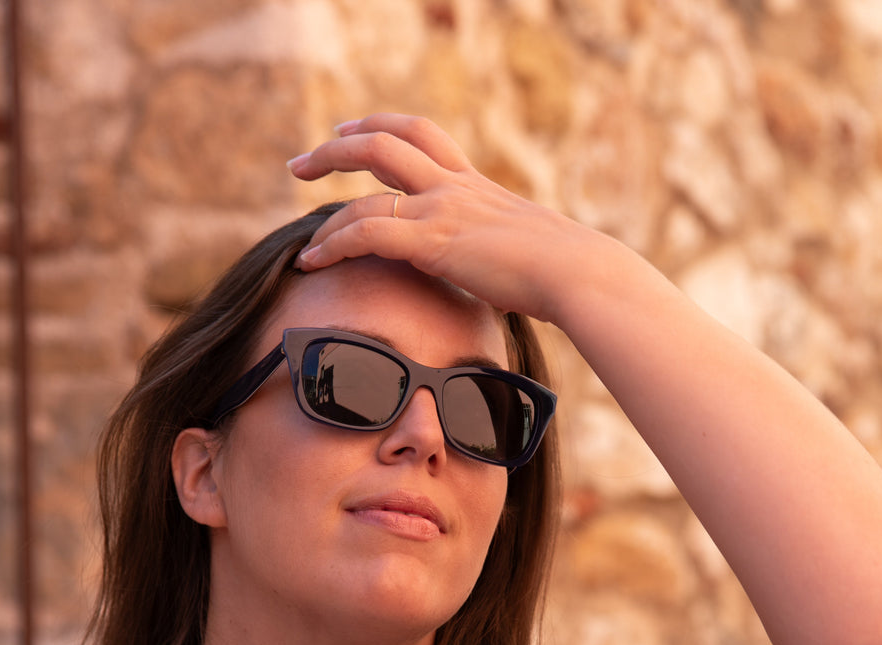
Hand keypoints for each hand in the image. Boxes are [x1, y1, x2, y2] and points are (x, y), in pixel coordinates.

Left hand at [286, 113, 593, 321]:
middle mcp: (454, 186)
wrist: (579, 274)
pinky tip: (313, 261)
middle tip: (302, 163)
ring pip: (365, 185)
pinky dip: (333, 244)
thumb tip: (515, 280)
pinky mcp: (433, 241)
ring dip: (324, 209)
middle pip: (383, 141)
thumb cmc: (567, 273)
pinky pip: (367, 231)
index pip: (421, 135)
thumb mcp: (530, 250)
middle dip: (335, 148)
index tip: (349, 130)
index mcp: (475, 183)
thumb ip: (508, 253)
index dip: (381, 126)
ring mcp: (442, 209)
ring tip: (303, 239)